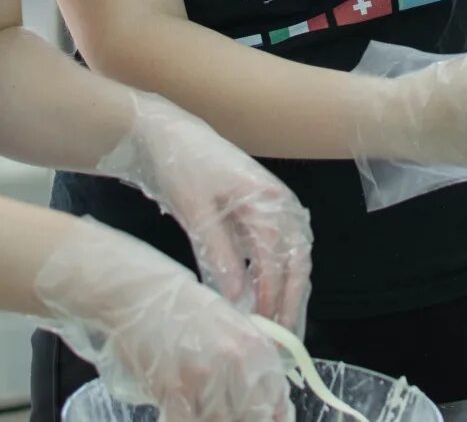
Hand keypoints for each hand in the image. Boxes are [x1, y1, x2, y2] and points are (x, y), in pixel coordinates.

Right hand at [37, 219, 295, 421]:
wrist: (132, 293)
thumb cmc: (177, 301)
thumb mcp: (226, 320)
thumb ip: (248, 355)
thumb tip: (264, 390)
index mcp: (252, 344)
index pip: (276, 399)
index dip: (274, 415)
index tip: (271, 418)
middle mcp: (234, 364)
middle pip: (252, 417)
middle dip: (245, 418)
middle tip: (231, 412)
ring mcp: (203, 380)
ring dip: (214, 418)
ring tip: (204, 408)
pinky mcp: (172, 392)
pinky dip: (187, 418)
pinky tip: (181, 411)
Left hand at [94, 90, 312, 330]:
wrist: (168, 133)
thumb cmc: (181, 166)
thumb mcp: (196, 212)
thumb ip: (219, 254)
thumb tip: (237, 296)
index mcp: (266, 198)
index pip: (278, 257)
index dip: (273, 294)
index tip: (266, 325)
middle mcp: (279, 200)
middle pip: (298, 257)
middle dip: (292, 296)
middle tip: (284, 333)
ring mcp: (273, 203)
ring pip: (293, 253)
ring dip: (288, 287)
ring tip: (280, 320)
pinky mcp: (261, 208)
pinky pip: (278, 246)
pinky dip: (276, 271)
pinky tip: (264, 293)